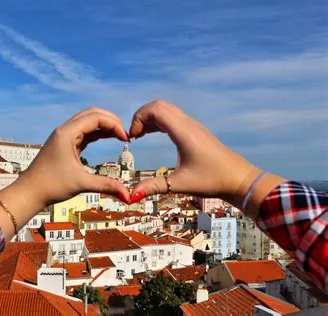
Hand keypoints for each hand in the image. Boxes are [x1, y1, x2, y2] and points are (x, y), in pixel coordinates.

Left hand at [20, 106, 130, 207]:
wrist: (30, 192)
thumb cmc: (50, 186)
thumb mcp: (81, 183)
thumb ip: (106, 185)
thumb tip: (128, 195)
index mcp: (67, 133)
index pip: (96, 117)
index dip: (114, 124)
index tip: (126, 138)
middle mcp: (65, 130)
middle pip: (92, 114)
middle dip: (111, 121)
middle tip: (125, 134)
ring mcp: (64, 136)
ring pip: (88, 121)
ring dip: (105, 126)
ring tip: (120, 136)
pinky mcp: (65, 144)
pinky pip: (84, 132)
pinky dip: (97, 133)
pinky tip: (108, 138)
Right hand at [128, 99, 260, 201]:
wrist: (239, 179)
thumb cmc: (212, 181)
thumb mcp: (179, 184)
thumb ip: (154, 187)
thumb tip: (131, 195)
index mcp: (183, 132)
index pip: (156, 109)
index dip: (139, 118)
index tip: (133, 137)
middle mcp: (188, 124)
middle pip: (159, 105)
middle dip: (141, 116)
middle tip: (133, 135)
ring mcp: (192, 126)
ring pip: (166, 109)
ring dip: (149, 118)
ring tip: (139, 135)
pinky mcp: (195, 131)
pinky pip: (172, 117)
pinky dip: (158, 121)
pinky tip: (151, 135)